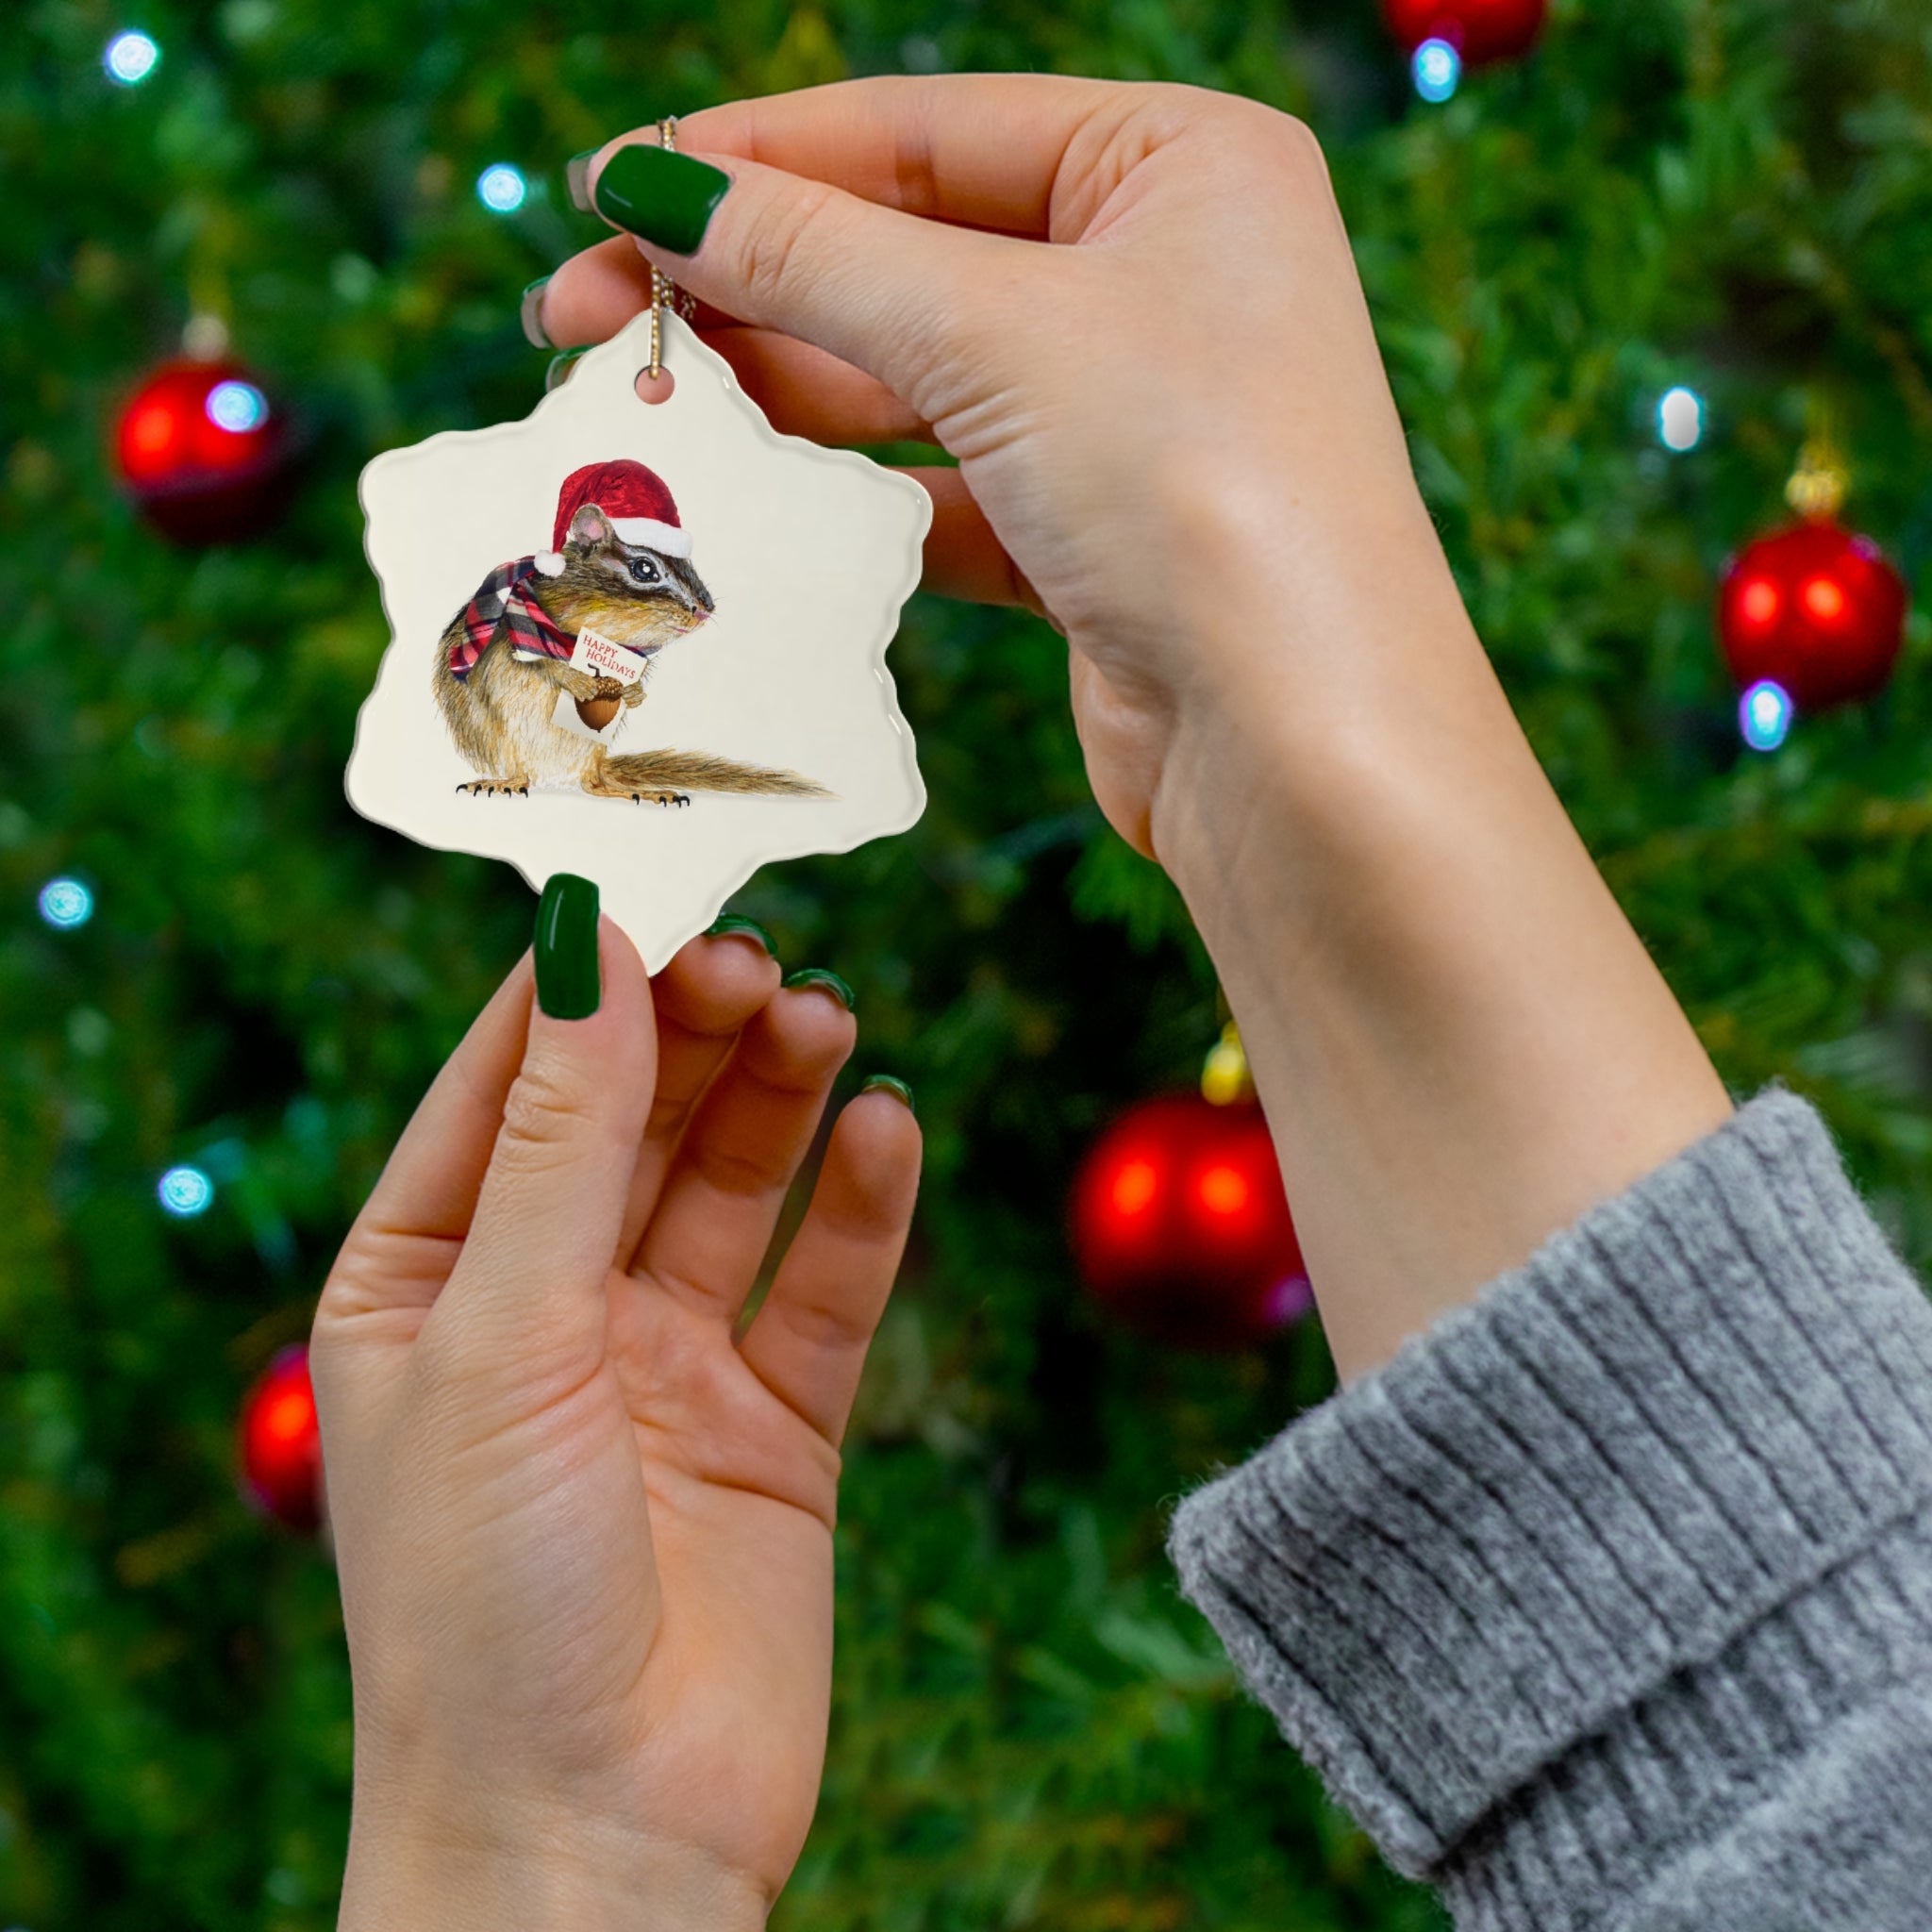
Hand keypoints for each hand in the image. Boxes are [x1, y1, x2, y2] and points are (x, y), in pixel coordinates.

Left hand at [311, 914, 918, 1926]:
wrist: (595, 1842)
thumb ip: (559, 1140)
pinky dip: (861, 1206)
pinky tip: (889, 1128)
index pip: (504, 1086)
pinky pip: (825, 1287)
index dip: (578, 985)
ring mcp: (665, 1367)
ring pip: (733, 1185)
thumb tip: (588, 945)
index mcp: (426, 1283)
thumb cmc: (484, 1603)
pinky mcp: (775, 1428)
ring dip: (780, 1096)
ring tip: (829, 1016)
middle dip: (693, 1032)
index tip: (653, 884)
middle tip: (762, 956)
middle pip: (633, 1121)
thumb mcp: (501, 1337)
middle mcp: (546, 1311)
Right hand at [538, 76, 1448, 858]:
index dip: (753, 158)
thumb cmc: (1197, 490)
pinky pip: (944, 486)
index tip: (605, 190)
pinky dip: (852, 494)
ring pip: (917, 375)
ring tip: (641, 406)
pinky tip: (753, 497)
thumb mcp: (993, 333)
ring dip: (781, 389)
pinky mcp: (1097, 537)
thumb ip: (813, 254)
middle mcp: (1166, 274)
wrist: (1301, 746)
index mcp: (1181, 163)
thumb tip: (650, 188)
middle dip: (744, 282)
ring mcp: (1132, 412)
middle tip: (577, 318)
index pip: (925, 130)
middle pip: (908, 251)